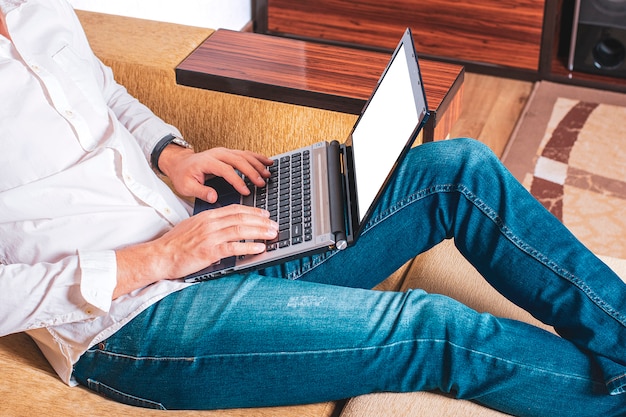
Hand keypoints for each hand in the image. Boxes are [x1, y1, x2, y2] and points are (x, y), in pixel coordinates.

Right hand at [114, 205, 277, 297]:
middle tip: (274, 224)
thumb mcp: (193, 226)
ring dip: (260, 232)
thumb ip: (209, 224)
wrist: (160, 255)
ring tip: (272, 234)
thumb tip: (225, 227)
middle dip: (261, 221)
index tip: (265, 214)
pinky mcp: (209, 251)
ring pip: (240, 230)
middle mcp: (210, 223)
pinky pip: (234, 247)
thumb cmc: (175, 243)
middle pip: (241, 218)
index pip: (235, 209)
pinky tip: (259, 247)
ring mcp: (210, 237)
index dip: (252, 211)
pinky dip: (249, 246)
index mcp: (207, 216)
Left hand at [158, 145, 273, 202]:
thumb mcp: (186, 187)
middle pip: (239, 160)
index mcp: (207, 162)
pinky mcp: (229, 153)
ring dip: (258, 163)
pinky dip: (257, 157)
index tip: (246, 191)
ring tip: (268, 173)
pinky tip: (267, 162)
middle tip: (262, 183)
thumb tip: (213, 197)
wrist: (180, 163)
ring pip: (244, 155)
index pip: (226, 170)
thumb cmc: (183, 175)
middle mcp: (217, 154)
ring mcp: (224, 152)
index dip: (237, 181)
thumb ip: (200, 191)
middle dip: (252, 171)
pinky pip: (246, 153)